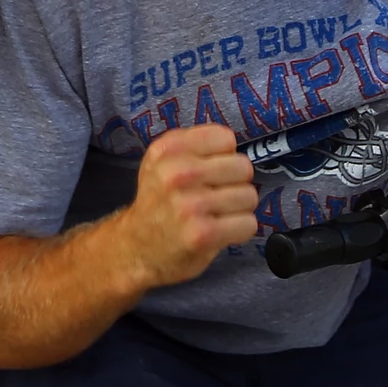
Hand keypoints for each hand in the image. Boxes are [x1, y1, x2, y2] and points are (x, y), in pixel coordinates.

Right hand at [123, 124, 258, 286]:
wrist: (137, 248)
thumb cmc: (159, 202)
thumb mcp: (163, 161)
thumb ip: (196, 145)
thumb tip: (234, 147)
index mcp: (167, 149)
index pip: (226, 138)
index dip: (223, 156)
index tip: (210, 171)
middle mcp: (177, 174)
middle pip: (243, 166)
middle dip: (235, 182)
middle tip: (215, 195)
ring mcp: (190, 205)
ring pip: (249, 196)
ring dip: (239, 208)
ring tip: (216, 214)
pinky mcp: (203, 234)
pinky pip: (248, 223)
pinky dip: (239, 230)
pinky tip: (219, 231)